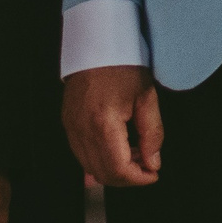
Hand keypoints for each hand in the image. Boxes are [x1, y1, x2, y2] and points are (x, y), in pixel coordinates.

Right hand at [63, 65, 161, 186]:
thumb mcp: (146, 97)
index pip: (118, 170)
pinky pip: (81, 154)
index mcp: (103, 123)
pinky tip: (117, 149)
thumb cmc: (122, 64)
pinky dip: (99, 159)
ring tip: (135, 152)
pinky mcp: (68, 123)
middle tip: (147, 164)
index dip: (138, 179)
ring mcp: (71, 127)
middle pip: (103, 174)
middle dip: (128, 177)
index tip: (153, 174)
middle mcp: (82, 130)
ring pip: (90, 167)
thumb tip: (153, 162)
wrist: (97, 43)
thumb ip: (152, 134)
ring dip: (114, 169)